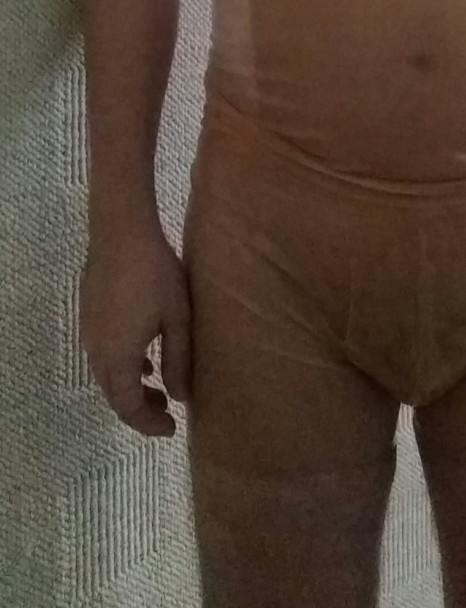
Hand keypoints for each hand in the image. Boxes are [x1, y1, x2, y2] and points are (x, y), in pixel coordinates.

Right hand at [80, 218, 191, 436]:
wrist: (122, 232)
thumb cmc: (156, 274)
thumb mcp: (177, 319)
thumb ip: (179, 361)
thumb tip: (180, 397)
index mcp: (119, 357)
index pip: (129, 406)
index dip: (148, 423)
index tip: (171, 428)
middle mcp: (97, 350)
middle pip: (114, 395)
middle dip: (140, 409)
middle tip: (167, 413)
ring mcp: (89, 332)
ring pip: (107, 375)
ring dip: (131, 387)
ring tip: (159, 389)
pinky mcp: (89, 315)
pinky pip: (104, 355)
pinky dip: (123, 366)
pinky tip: (144, 358)